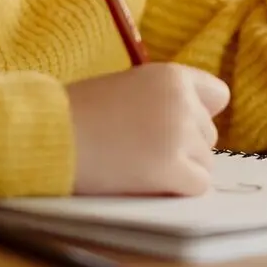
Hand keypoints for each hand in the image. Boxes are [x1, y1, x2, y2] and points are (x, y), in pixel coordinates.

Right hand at [65, 63, 229, 195]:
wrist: (49, 135)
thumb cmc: (79, 114)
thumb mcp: (127, 86)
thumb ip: (163, 99)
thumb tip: (198, 126)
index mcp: (172, 76)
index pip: (218, 96)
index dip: (199, 114)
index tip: (176, 126)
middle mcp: (183, 102)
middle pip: (210, 135)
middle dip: (184, 147)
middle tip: (141, 149)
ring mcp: (179, 135)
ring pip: (206, 162)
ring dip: (179, 170)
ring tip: (137, 164)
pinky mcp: (171, 169)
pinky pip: (198, 185)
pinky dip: (177, 190)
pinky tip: (146, 182)